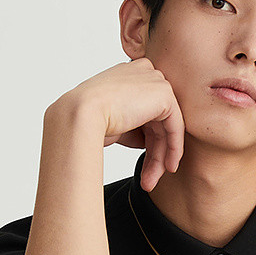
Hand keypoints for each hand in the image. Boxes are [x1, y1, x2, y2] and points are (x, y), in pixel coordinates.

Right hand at [50, 58, 185, 191]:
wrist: (80, 116)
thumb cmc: (87, 121)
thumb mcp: (114, 123)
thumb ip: (134, 127)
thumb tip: (148, 142)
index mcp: (127, 75)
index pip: (145, 111)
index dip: (146, 141)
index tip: (144, 165)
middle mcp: (143, 73)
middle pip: (157, 120)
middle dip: (154, 153)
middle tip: (148, 179)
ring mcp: (154, 80)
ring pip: (167, 126)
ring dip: (160, 157)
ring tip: (150, 181)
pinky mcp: (164, 93)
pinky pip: (176, 126)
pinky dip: (173, 148)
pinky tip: (168, 166)